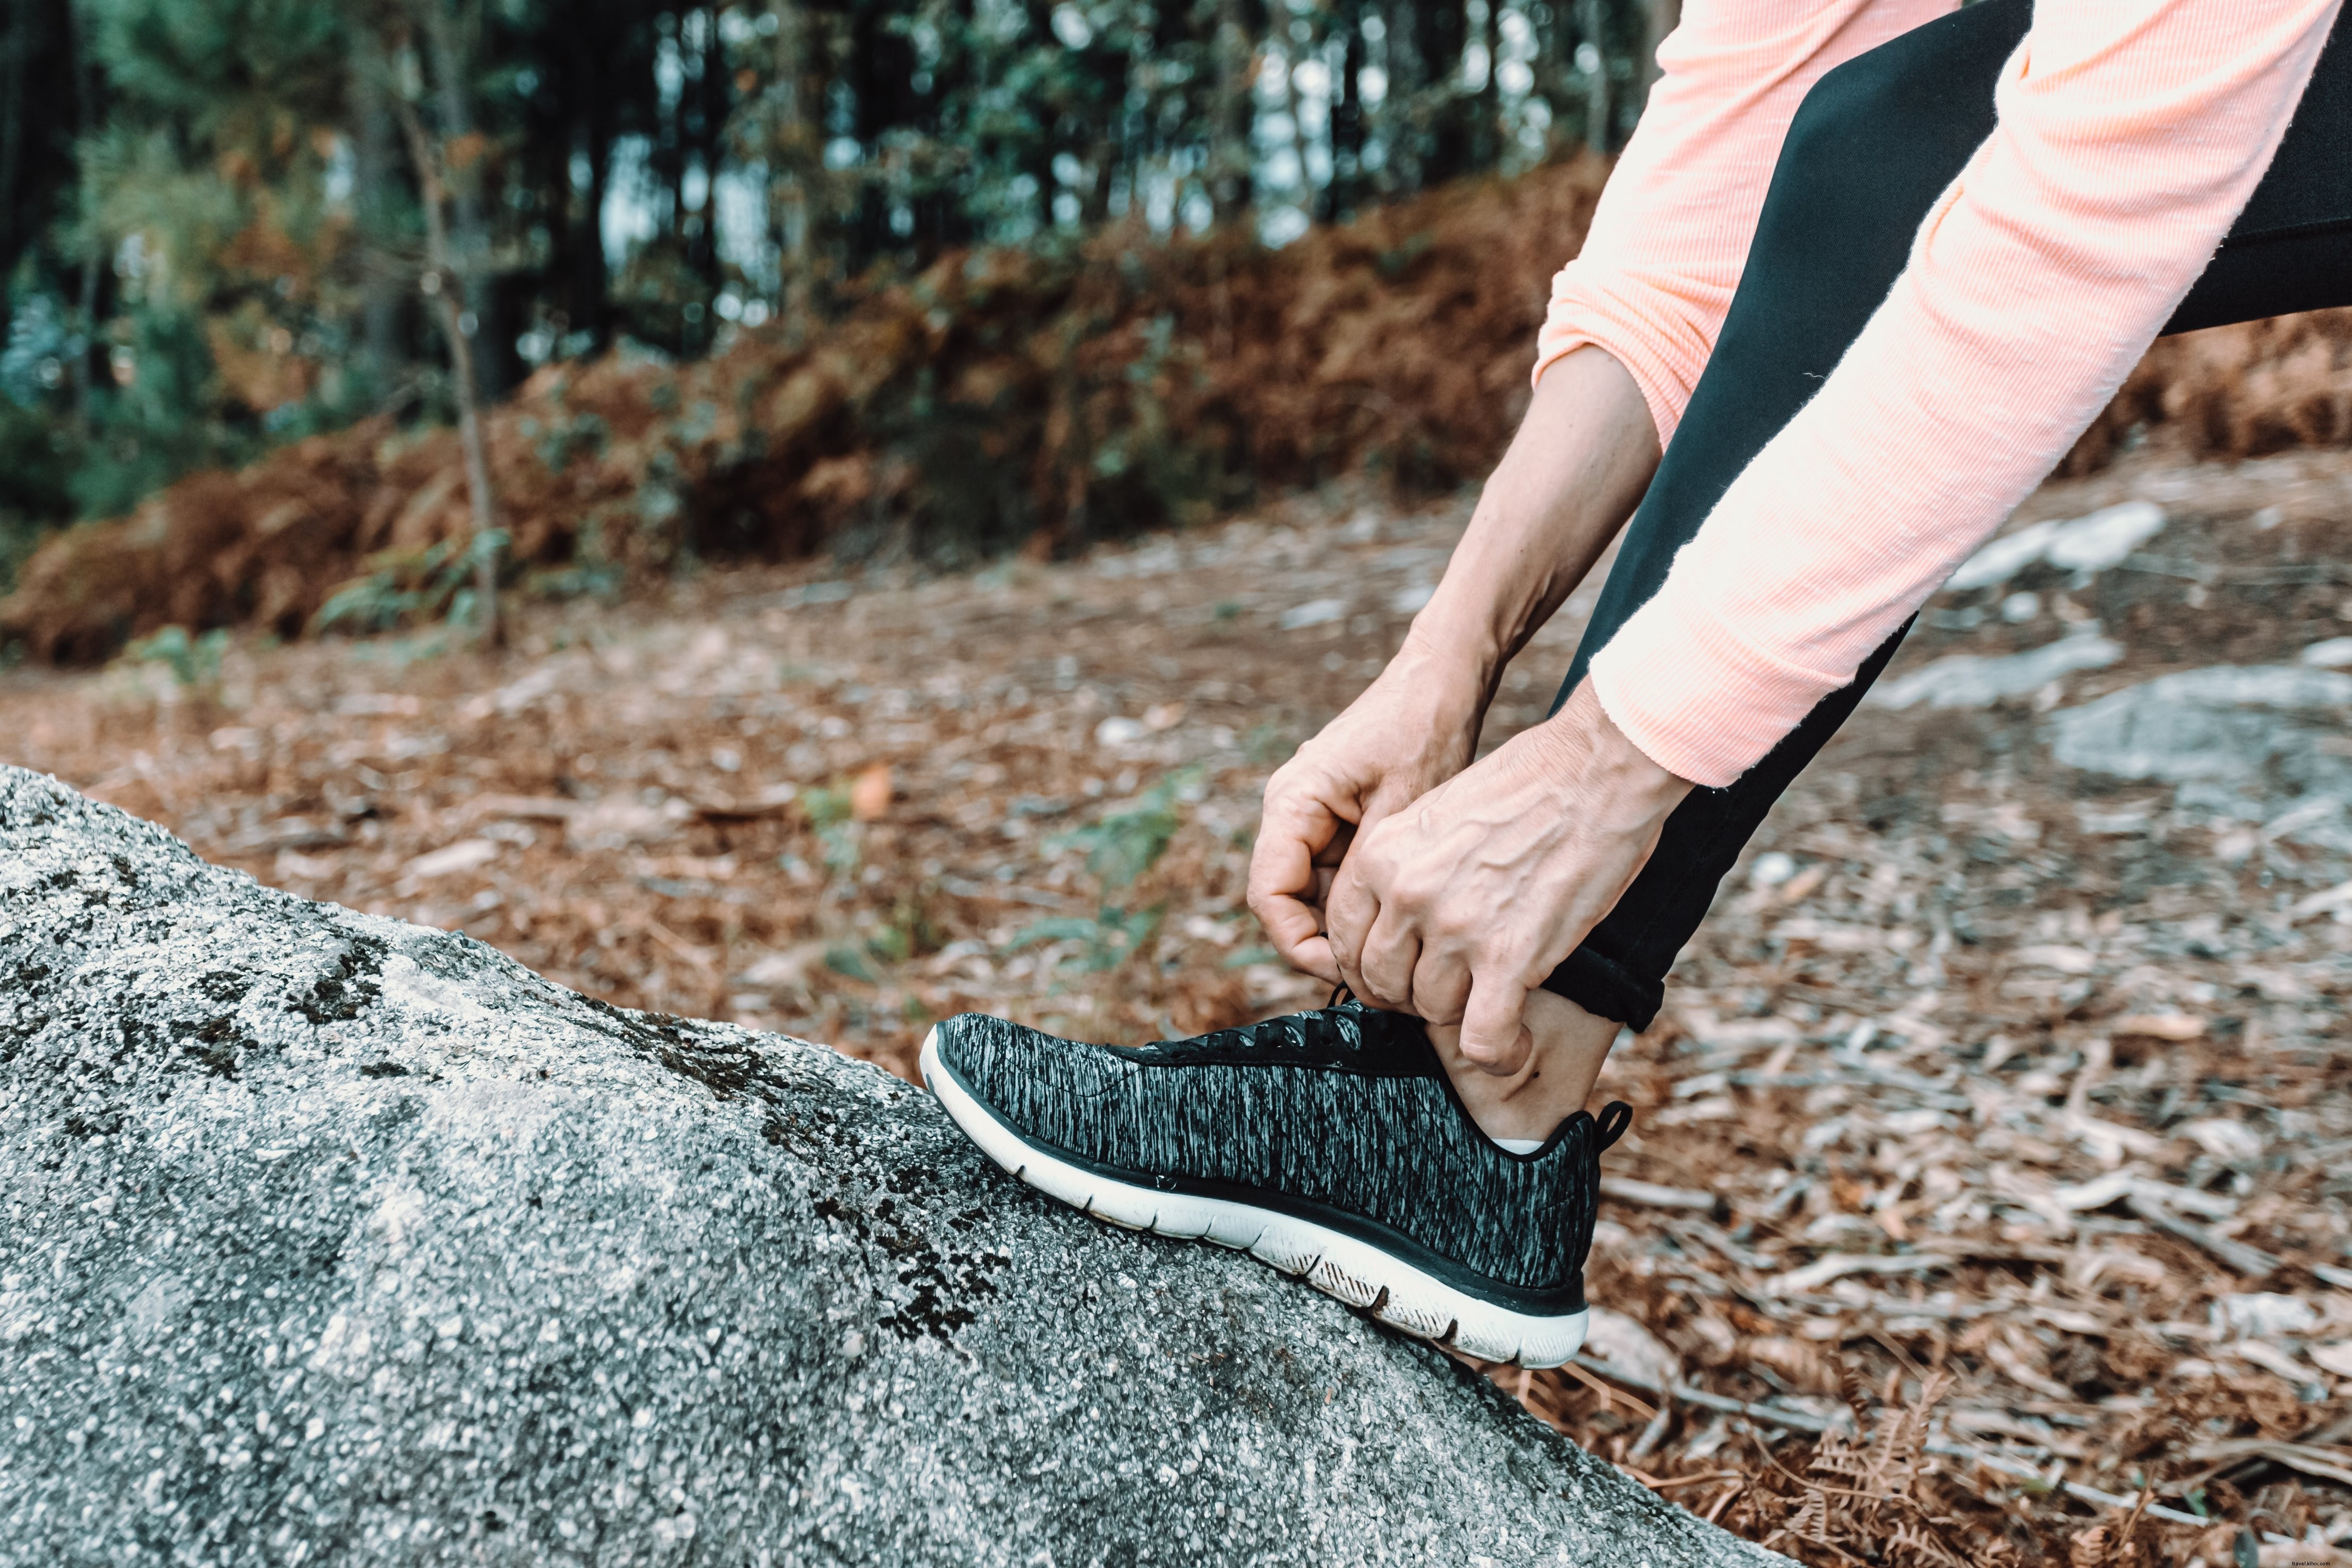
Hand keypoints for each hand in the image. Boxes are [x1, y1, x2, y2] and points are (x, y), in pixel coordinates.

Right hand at [1246, 634, 1489, 984]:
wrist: (1442, 679)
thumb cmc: (1424, 729)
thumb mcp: (1403, 810)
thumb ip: (1368, 875)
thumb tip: (1352, 942)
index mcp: (1291, 803)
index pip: (1268, 897)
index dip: (1298, 946)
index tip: (1346, 971)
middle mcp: (1289, 810)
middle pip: (1286, 901)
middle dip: (1324, 941)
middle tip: (1382, 975)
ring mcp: (1311, 814)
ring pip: (1311, 893)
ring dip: (1346, 924)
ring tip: (1398, 950)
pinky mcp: (1335, 817)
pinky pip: (1334, 873)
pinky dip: (1361, 900)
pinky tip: (1401, 917)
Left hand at [1322, 679, 1691, 1072]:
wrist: (1595, 770)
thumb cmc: (1528, 787)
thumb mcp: (1437, 816)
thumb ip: (1407, 870)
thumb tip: (1399, 928)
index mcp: (1381, 856)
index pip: (1344, 940)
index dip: (1372, 968)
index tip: (1402, 974)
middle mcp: (1407, 893)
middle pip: (1383, 983)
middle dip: (1412, 997)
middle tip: (1451, 991)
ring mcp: (1455, 927)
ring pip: (1431, 1012)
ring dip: (1462, 1016)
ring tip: (1493, 1000)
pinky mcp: (1508, 956)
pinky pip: (1482, 1039)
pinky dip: (1497, 1054)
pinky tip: (1512, 1046)